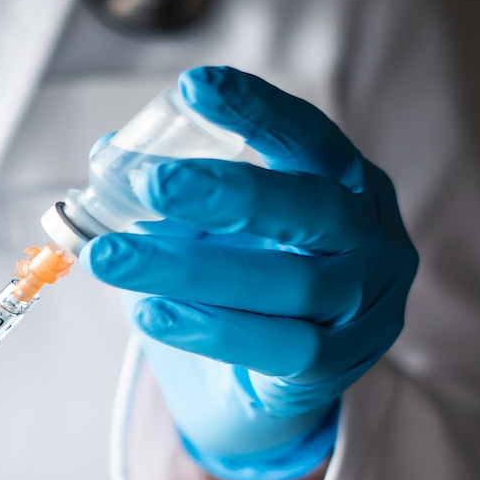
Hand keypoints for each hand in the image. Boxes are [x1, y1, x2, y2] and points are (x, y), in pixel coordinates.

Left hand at [82, 66, 417, 479]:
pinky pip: (276, 347)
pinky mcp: (337, 368)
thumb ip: (170, 190)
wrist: (261, 391)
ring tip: (110, 258)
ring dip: (186, 269)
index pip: (310, 139)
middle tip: (151, 184)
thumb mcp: (207, 229)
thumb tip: (109, 154)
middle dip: (226, 192)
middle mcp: (371, 239)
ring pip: (284, 283)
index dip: (257, 112)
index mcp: (347, 185)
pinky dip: (208, 329)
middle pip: (308, 208)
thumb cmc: (239, 287)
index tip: (194, 87)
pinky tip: (152, 314)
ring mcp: (363, 307)